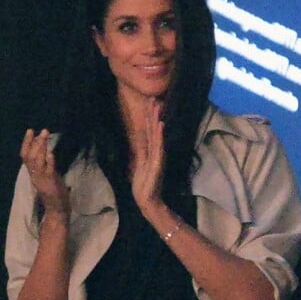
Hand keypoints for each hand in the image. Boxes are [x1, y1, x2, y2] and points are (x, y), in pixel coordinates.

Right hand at [20, 129, 69, 215]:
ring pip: (36, 162)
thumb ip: (44, 161)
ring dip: (41, 149)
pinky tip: (51, 154)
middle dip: (34, 143)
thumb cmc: (53, 190)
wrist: (57, 209)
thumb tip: (44, 145)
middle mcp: (35, 175)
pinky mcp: (50, 184)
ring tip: (44, 138)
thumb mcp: (47, 173)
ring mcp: (42, 179)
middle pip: (29, 157)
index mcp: (33, 172)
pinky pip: (48, 172)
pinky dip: (49, 162)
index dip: (26, 143)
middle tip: (42, 131)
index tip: (30, 130)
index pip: (25, 155)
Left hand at [131, 98, 165, 215]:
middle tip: (154, 98)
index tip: (150, 102)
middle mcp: (155, 151)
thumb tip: (140, 138)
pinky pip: (158, 146)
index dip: (149, 116)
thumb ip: (142, 151)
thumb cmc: (144, 184)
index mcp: (150, 150)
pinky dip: (160, 135)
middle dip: (153, 113)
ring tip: (157, 106)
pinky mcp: (158, 163)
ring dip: (156, 119)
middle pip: (154, 129)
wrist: (148, 201)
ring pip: (157, 134)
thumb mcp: (140, 163)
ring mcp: (157, 156)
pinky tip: (161, 125)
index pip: (149, 130)